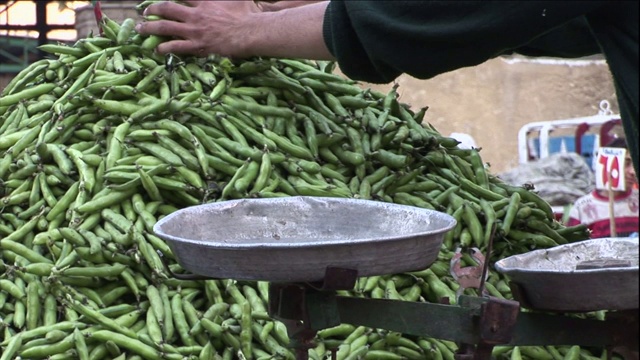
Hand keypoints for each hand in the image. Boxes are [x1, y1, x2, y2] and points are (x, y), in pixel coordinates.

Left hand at [135, 0, 332, 59]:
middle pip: (167, 8)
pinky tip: (156, 49)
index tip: (160, 1)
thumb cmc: (248, 14)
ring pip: (165, 26)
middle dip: (153, 10)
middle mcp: (195, 14)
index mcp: (204, 0)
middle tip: (144, 12)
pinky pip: (176, 46)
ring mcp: (195, 30)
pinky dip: (164, 47)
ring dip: (150, 27)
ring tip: (140, 29)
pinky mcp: (198, 45)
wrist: (251, 31)